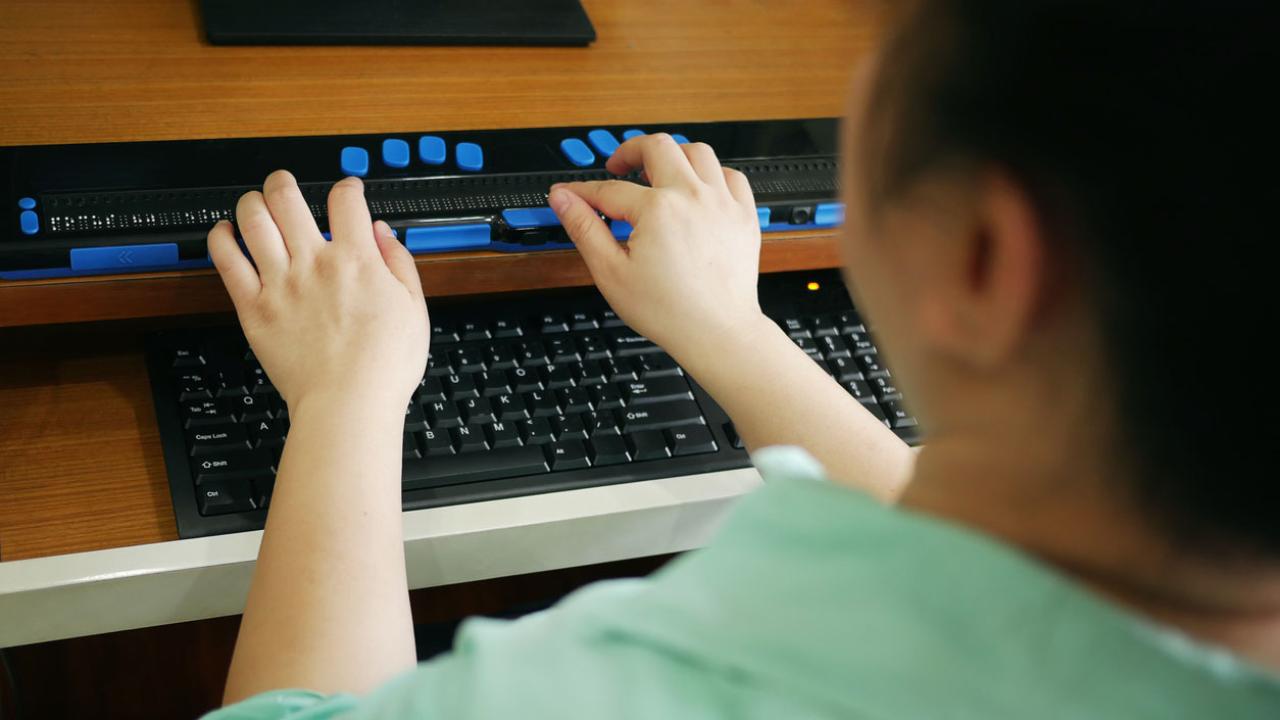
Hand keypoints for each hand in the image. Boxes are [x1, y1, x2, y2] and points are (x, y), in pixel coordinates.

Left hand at [208, 171, 428, 411]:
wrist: (348, 404)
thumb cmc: (383, 366)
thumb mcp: (414, 309)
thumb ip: (399, 263)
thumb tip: (383, 232)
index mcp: (357, 260)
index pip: (346, 200)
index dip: (348, 186)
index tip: (348, 191)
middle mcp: (314, 263)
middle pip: (287, 197)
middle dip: (284, 182)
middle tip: (285, 185)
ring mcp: (280, 283)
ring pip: (252, 219)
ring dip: (251, 202)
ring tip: (255, 204)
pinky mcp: (254, 308)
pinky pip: (226, 260)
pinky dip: (221, 239)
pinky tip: (225, 233)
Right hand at [548, 133, 771, 365]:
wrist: (718, 332)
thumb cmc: (670, 311)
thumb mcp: (611, 273)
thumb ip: (584, 229)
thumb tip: (563, 199)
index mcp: (658, 210)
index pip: (609, 189)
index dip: (583, 191)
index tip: (570, 193)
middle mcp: (692, 196)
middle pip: (657, 146)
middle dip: (631, 151)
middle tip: (618, 166)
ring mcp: (722, 202)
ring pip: (697, 151)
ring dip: (673, 156)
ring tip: (658, 173)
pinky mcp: (743, 215)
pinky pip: (730, 175)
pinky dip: (712, 174)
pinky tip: (698, 189)